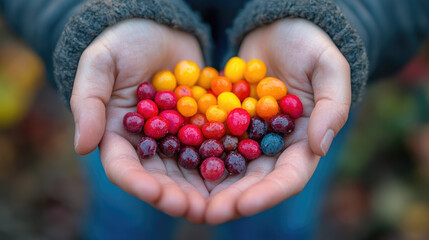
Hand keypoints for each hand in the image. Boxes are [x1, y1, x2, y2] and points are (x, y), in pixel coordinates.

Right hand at [70, 19, 207, 222]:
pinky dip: (224, 161)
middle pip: (159, 177)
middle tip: (196, 209)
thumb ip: (88, 101)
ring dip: (202, 189)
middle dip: (176, 195)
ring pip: (188, 170)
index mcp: (118, 135)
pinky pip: (212, 146)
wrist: (160, 27)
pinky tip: (239, 172)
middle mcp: (147, 142)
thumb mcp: (100, 63)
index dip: (138, 183)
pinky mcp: (201, 126)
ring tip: (219, 202)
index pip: (123, 168)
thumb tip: (82, 147)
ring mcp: (176, 136)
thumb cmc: (123, 41)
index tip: (156, 194)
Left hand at [205, 18, 350, 223]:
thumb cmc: (310, 45)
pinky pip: (209, 141)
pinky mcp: (226, 123)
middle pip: (254, 181)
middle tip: (207, 213)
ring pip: (228, 168)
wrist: (278, 29)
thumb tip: (319, 146)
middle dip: (232, 199)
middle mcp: (274, 147)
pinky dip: (194, 154)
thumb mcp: (328, 68)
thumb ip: (332, 105)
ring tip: (186, 200)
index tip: (243, 204)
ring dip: (208, 186)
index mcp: (302, 142)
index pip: (289, 177)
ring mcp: (247, 136)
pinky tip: (174, 164)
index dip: (268, 194)